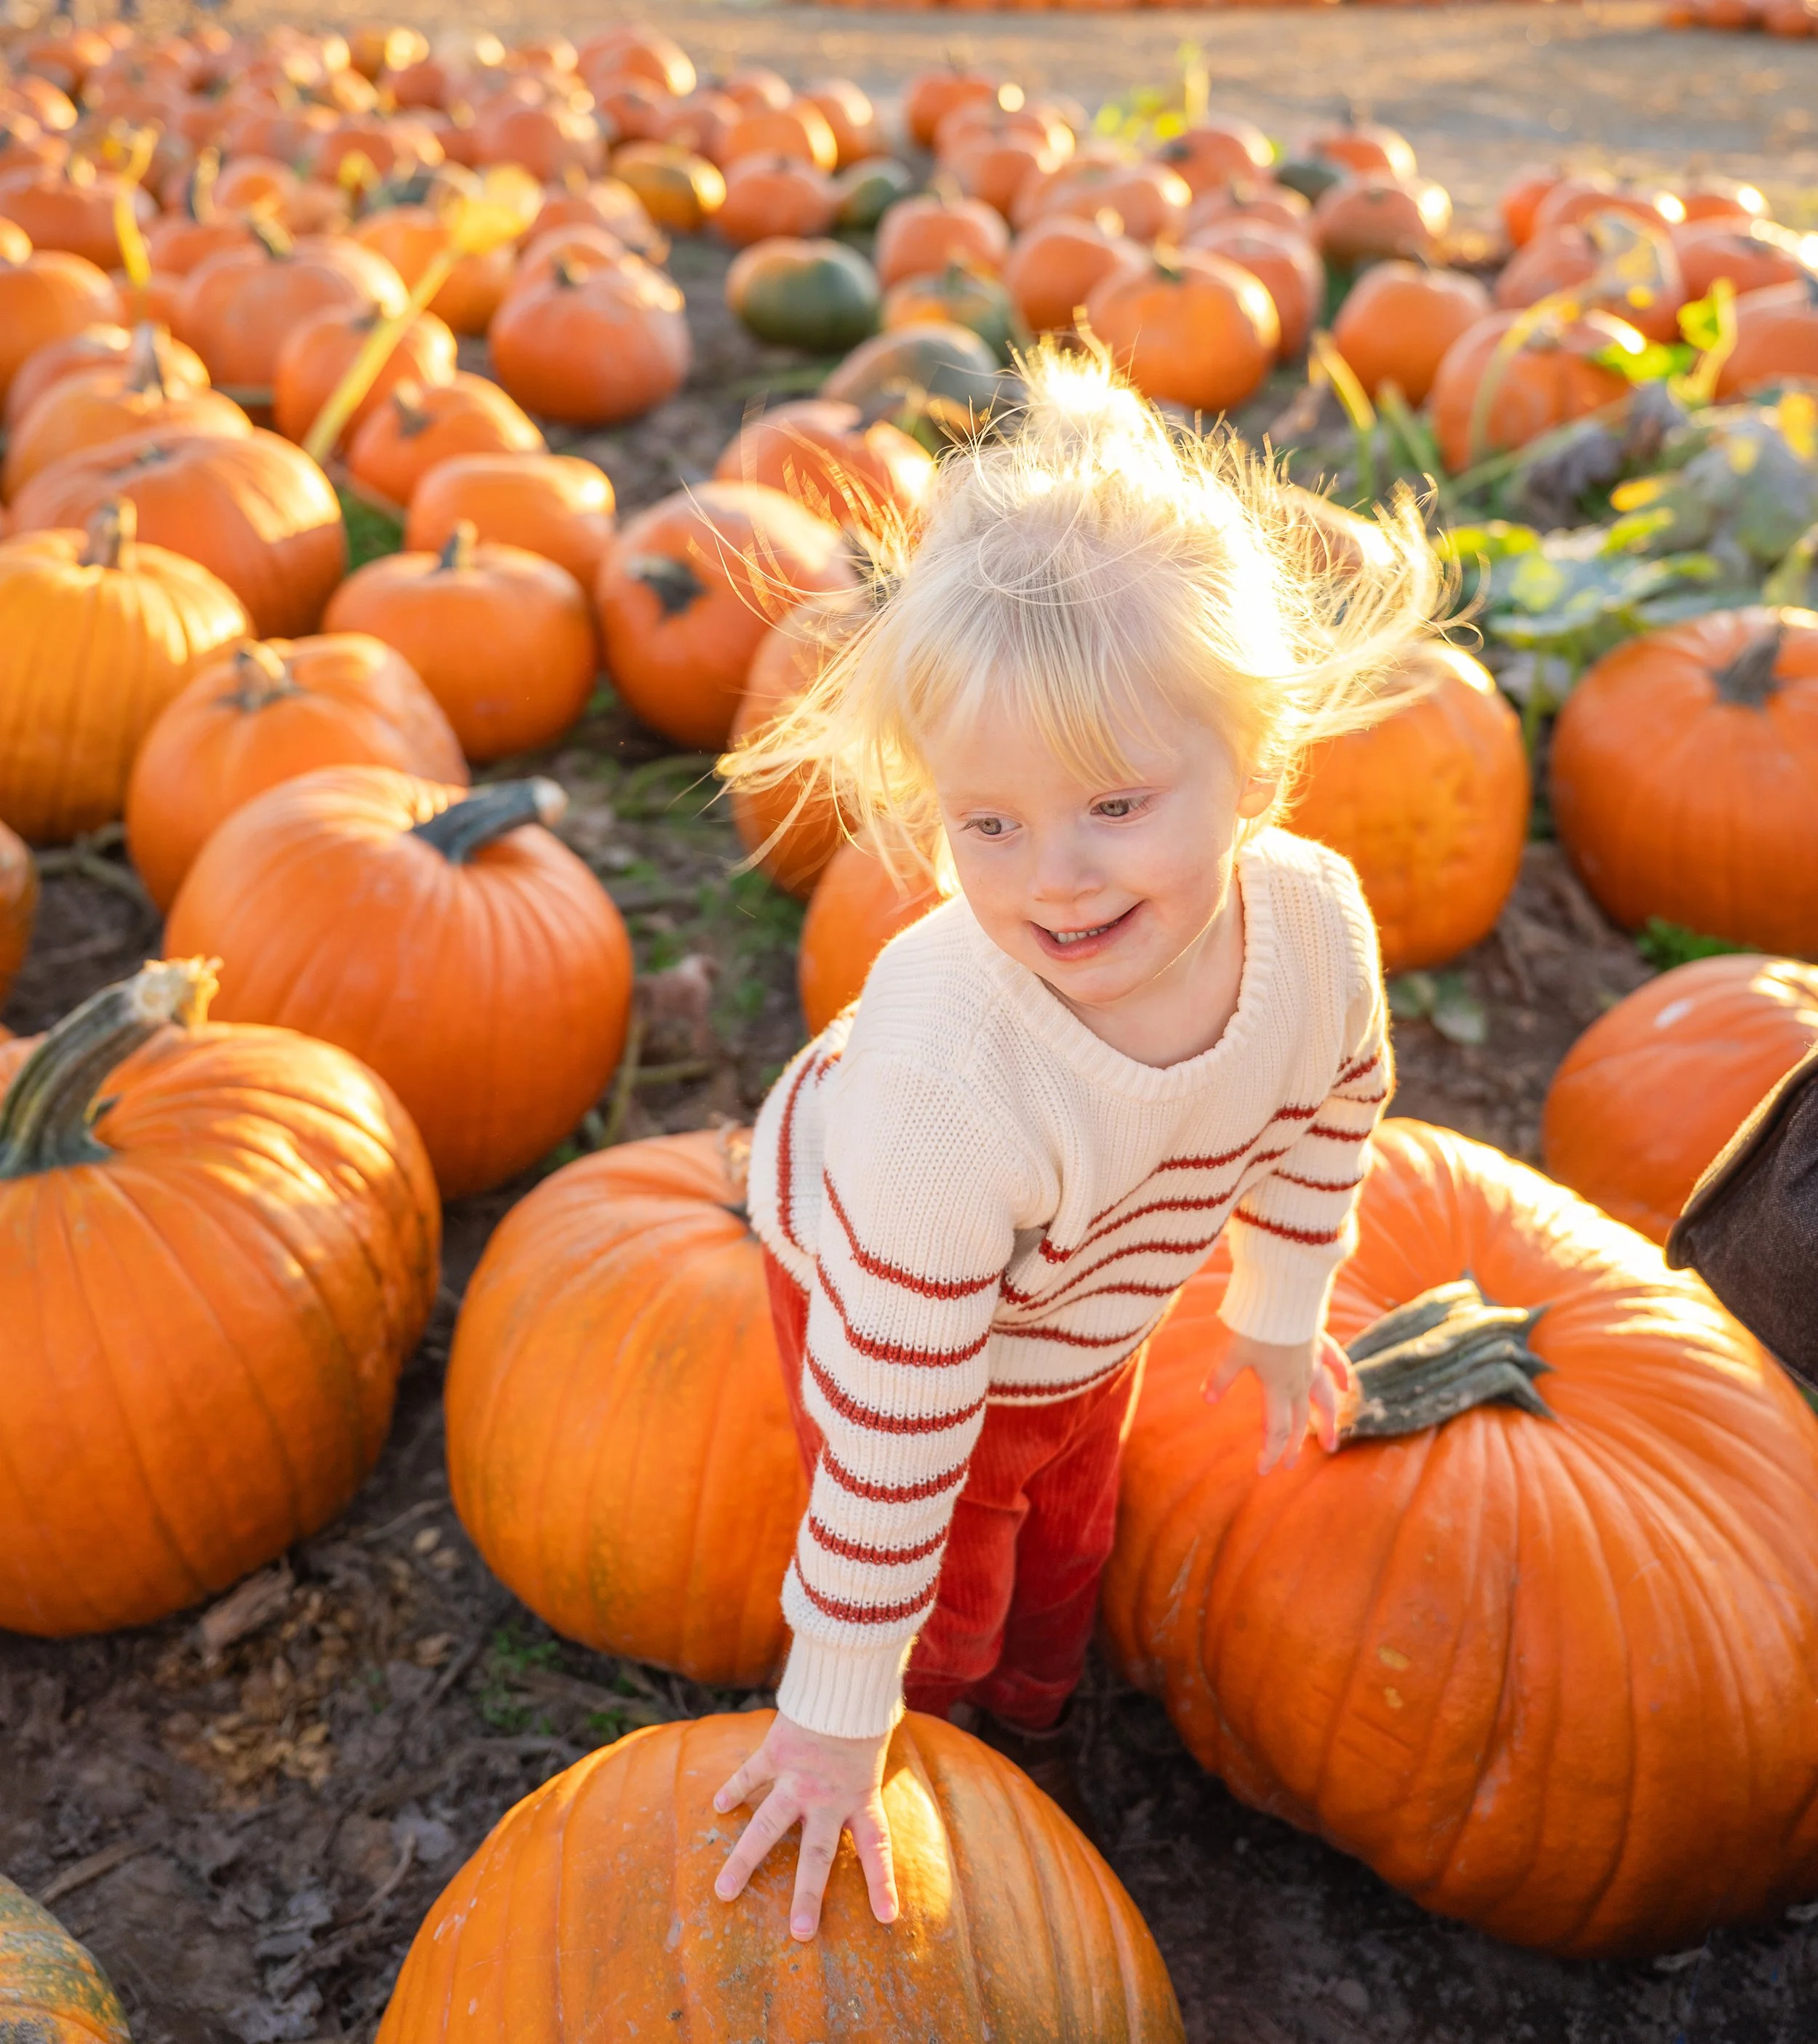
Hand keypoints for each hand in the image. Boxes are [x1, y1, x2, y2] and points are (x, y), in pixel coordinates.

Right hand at [712, 1712, 897, 1940]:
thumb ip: (866, 1766)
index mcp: (861, 1796)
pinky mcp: (776, 1753)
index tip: (887, 1918)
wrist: (846, 1676)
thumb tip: (877, 1757)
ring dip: (745, 1861)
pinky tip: (719, 1806)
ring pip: (767, 1826)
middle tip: (800, 1933)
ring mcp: (798, 1778)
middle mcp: (828, 1796)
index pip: (875, 1847)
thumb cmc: (866, 1710)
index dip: (881, 1883)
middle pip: (815, 1854)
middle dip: (806, 1894)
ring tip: (723, 1891)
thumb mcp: (877, 1745)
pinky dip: (734, 1788)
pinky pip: (751, 1774)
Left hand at [1204, 1328, 1351, 1471]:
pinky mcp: (1320, 1342)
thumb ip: (1220, 1376)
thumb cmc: (1259, 1323)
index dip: (1272, 1451)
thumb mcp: (1234, 1351)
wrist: (1285, 1293)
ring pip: (1325, 1399)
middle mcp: (1300, 1379)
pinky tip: (1347, 1386)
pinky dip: (1342, 1376)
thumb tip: (1207, 1399)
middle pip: (1301, 1419)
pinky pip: (1336, 1363)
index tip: (1265, 1470)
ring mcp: (1314, 1361)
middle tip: (1291, 1464)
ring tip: (1331, 1444)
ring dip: (1327, 1422)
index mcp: (1279, 1386)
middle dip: (1295, 1444)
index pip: (1278, 1428)